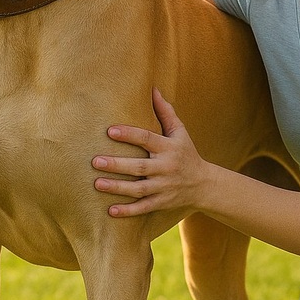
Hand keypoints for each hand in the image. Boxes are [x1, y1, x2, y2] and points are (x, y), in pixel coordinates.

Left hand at [93, 88, 208, 217]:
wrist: (203, 184)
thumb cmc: (186, 153)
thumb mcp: (180, 132)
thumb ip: (165, 112)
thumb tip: (152, 88)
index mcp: (169, 148)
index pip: (147, 139)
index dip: (129, 134)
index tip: (109, 131)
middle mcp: (166, 168)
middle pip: (140, 167)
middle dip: (117, 165)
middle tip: (95, 161)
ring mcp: (164, 187)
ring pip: (139, 189)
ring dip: (117, 188)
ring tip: (97, 183)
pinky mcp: (161, 203)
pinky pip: (143, 208)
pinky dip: (128, 211)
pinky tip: (110, 211)